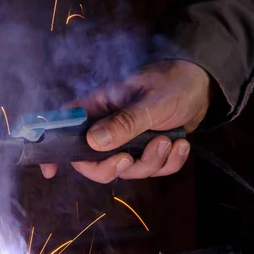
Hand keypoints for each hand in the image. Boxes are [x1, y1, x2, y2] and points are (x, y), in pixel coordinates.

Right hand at [40, 60, 210, 182]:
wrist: (203, 84)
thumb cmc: (172, 82)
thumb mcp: (150, 102)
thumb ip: (124, 123)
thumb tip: (93, 142)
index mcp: (99, 109)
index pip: (65, 128)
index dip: (55, 150)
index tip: (50, 170)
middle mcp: (109, 128)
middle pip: (93, 162)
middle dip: (112, 167)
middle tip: (130, 158)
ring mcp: (129, 142)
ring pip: (128, 170)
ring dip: (150, 161)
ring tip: (167, 140)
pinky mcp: (149, 151)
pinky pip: (154, 171)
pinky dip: (169, 163)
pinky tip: (180, 144)